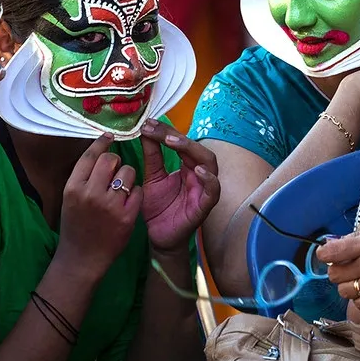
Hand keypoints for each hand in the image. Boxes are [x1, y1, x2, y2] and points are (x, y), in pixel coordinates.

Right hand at [57, 134, 142, 278]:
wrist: (82, 258)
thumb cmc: (75, 225)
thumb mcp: (70, 198)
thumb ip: (83, 176)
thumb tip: (100, 149)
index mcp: (73, 187)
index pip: (90, 155)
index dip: (102, 143)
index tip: (109, 136)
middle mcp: (91, 194)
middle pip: (111, 159)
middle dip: (115, 161)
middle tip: (113, 170)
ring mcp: (110, 205)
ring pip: (128, 172)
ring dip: (127, 177)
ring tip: (120, 189)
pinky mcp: (127, 216)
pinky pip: (137, 191)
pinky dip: (134, 194)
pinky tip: (127, 203)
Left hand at [137, 120, 220, 252]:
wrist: (159, 236)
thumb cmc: (159, 208)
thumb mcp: (152, 177)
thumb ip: (152, 156)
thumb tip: (145, 130)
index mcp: (187, 167)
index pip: (181, 143)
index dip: (166, 132)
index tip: (148, 124)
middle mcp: (198, 175)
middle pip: (197, 149)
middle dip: (178, 137)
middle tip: (157, 130)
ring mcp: (203, 190)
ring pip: (209, 164)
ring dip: (193, 151)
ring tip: (174, 143)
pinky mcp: (205, 206)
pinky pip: (213, 191)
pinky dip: (209, 179)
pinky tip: (196, 171)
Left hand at [317, 229, 359, 311]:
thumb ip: (356, 240)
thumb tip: (329, 246)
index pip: (333, 252)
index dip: (324, 254)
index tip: (326, 255)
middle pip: (334, 275)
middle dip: (338, 271)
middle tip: (349, 267)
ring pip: (344, 291)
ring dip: (349, 286)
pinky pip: (359, 304)